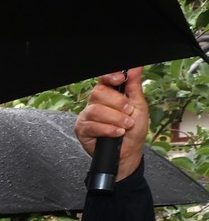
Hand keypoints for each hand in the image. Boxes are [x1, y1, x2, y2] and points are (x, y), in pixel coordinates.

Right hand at [74, 67, 147, 181]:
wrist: (128, 152)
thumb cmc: (133, 130)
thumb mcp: (139, 106)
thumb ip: (134, 86)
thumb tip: (135, 67)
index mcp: (108, 95)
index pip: (103, 80)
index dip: (109, 77)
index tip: (120, 79)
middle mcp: (95, 103)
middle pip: (98, 93)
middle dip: (117, 103)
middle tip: (129, 112)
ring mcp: (87, 116)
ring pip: (95, 110)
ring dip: (115, 119)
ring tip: (125, 126)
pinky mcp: (82, 130)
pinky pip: (92, 125)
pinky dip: (108, 129)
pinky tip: (117, 133)